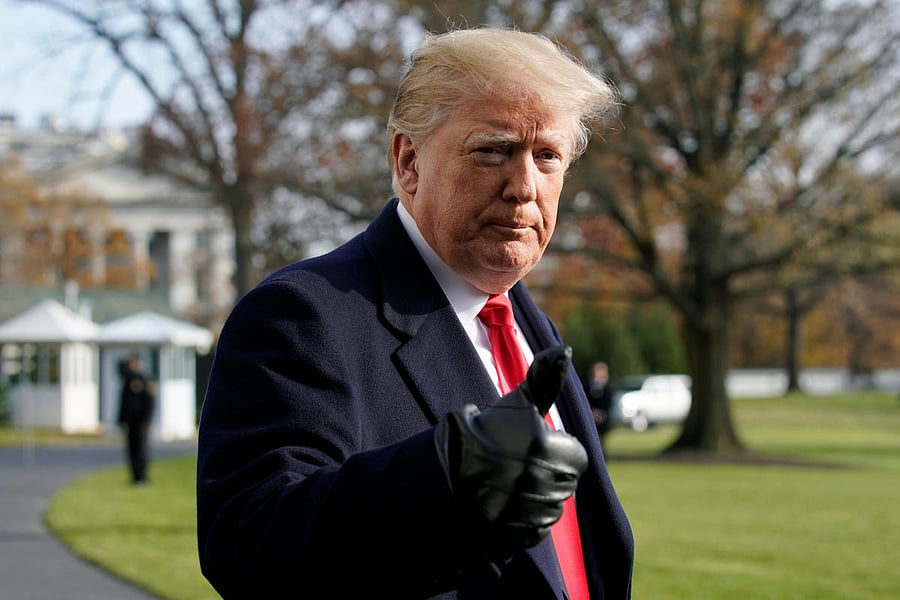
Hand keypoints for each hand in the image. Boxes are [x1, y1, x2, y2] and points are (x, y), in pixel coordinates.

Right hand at [434, 345, 587, 552]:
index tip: (530, 444)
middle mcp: (542, 483)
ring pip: (553, 508)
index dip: (556, 449)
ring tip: (507, 483)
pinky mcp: (515, 536)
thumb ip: (545, 377)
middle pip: (566, 483)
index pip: (577, 457)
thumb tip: (565, 350)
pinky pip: (537, 531)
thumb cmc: (483, 431)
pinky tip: (502, 505)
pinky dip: (523, 521)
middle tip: (516, 463)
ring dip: (537, 498)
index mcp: (547, 449)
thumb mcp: (516, 401)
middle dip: (548, 474)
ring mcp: (528, 512)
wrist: (439, 471)